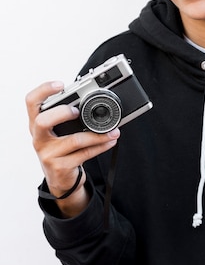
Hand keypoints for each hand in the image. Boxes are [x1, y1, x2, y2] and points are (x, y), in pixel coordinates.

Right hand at [26, 81, 119, 215]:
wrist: (60, 179)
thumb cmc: (61, 150)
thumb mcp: (58, 132)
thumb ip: (67, 117)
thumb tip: (94, 99)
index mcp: (36, 124)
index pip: (31, 103)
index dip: (43, 91)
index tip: (60, 84)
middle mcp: (39, 138)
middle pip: (42, 121)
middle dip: (62, 113)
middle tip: (77, 111)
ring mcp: (48, 154)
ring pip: (74, 140)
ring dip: (97, 135)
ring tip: (112, 131)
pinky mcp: (60, 167)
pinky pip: (85, 154)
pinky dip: (101, 146)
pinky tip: (110, 141)